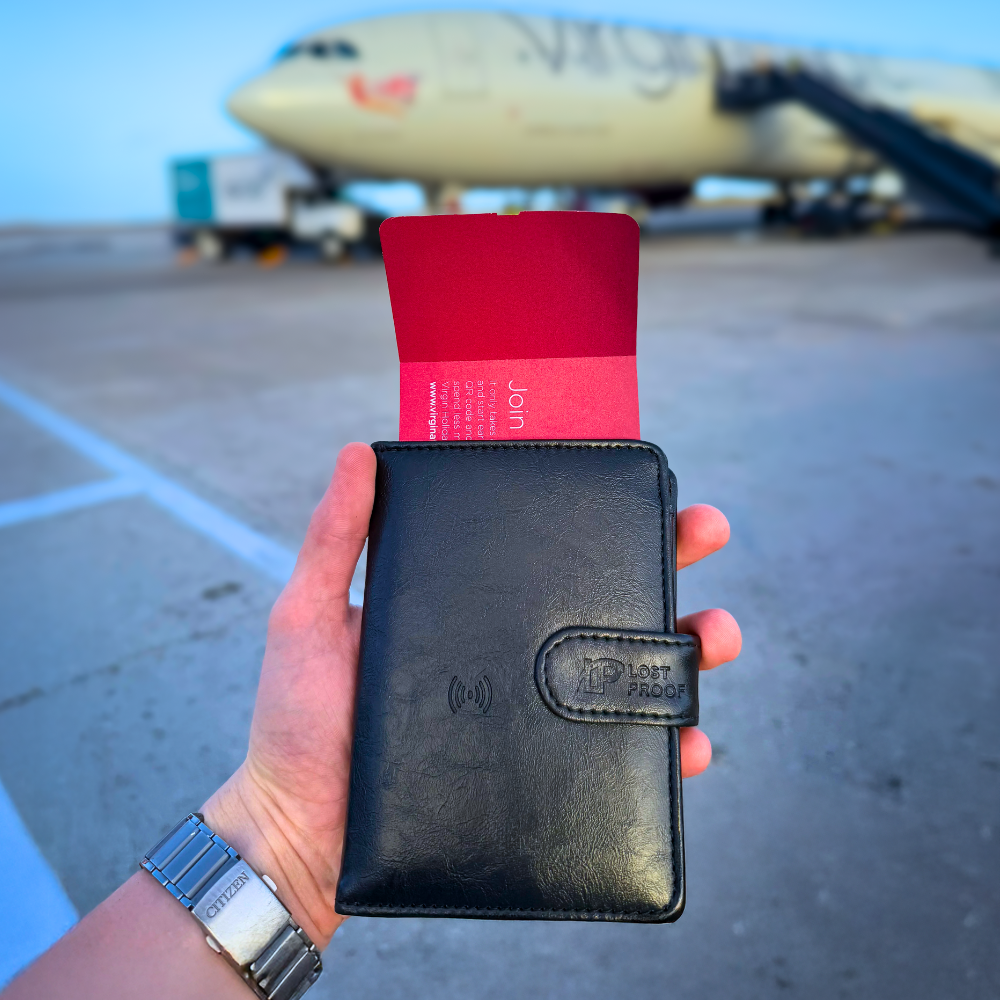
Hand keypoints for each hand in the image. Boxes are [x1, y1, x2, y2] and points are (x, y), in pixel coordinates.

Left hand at [203, 445, 740, 948]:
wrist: (301, 834)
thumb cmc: (300, 722)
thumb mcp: (310, 615)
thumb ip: (334, 538)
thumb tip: (357, 450)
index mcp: (473, 611)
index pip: (549, 553)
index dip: (603, 521)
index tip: (646, 491)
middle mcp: (512, 658)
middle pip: (607, 603)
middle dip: (671, 565)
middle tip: (707, 536)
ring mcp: (533, 719)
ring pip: (632, 676)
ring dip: (688, 653)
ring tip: (713, 637)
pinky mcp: (545, 781)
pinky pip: (624, 767)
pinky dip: (669, 752)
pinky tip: (692, 742)